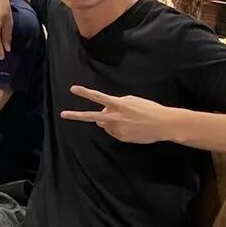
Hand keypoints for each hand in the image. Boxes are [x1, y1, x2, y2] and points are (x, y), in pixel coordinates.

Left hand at [61, 86, 176, 143]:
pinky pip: (113, 132)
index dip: (85, 92)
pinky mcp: (120, 137)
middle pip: (91, 116)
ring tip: (128, 119)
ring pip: (105, 124)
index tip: (73, 89)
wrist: (163, 124)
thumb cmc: (149, 109)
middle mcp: (114, 117)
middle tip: (62, 114)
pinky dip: (118, 129)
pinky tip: (131, 127)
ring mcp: (116, 128)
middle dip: (76, 115)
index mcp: (118, 104)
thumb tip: (102, 117)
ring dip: (109, 121)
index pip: (98, 97)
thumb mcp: (131, 101)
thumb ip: (115, 105)